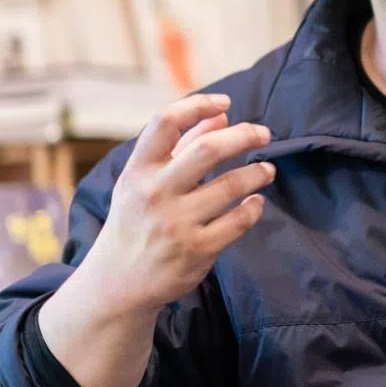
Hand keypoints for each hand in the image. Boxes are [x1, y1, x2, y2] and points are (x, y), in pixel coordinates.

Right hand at [84, 92, 275, 314]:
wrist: (117, 284)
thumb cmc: (136, 221)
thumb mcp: (145, 181)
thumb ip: (182, 145)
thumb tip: (221, 115)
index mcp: (138, 171)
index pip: (165, 123)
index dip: (198, 105)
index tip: (226, 102)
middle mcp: (155, 193)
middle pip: (207, 150)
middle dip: (244, 136)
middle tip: (264, 134)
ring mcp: (176, 223)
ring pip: (231, 185)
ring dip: (258, 172)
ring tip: (268, 170)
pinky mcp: (197, 250)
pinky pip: (238, 221)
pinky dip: (254, 207)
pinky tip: (256, 201)